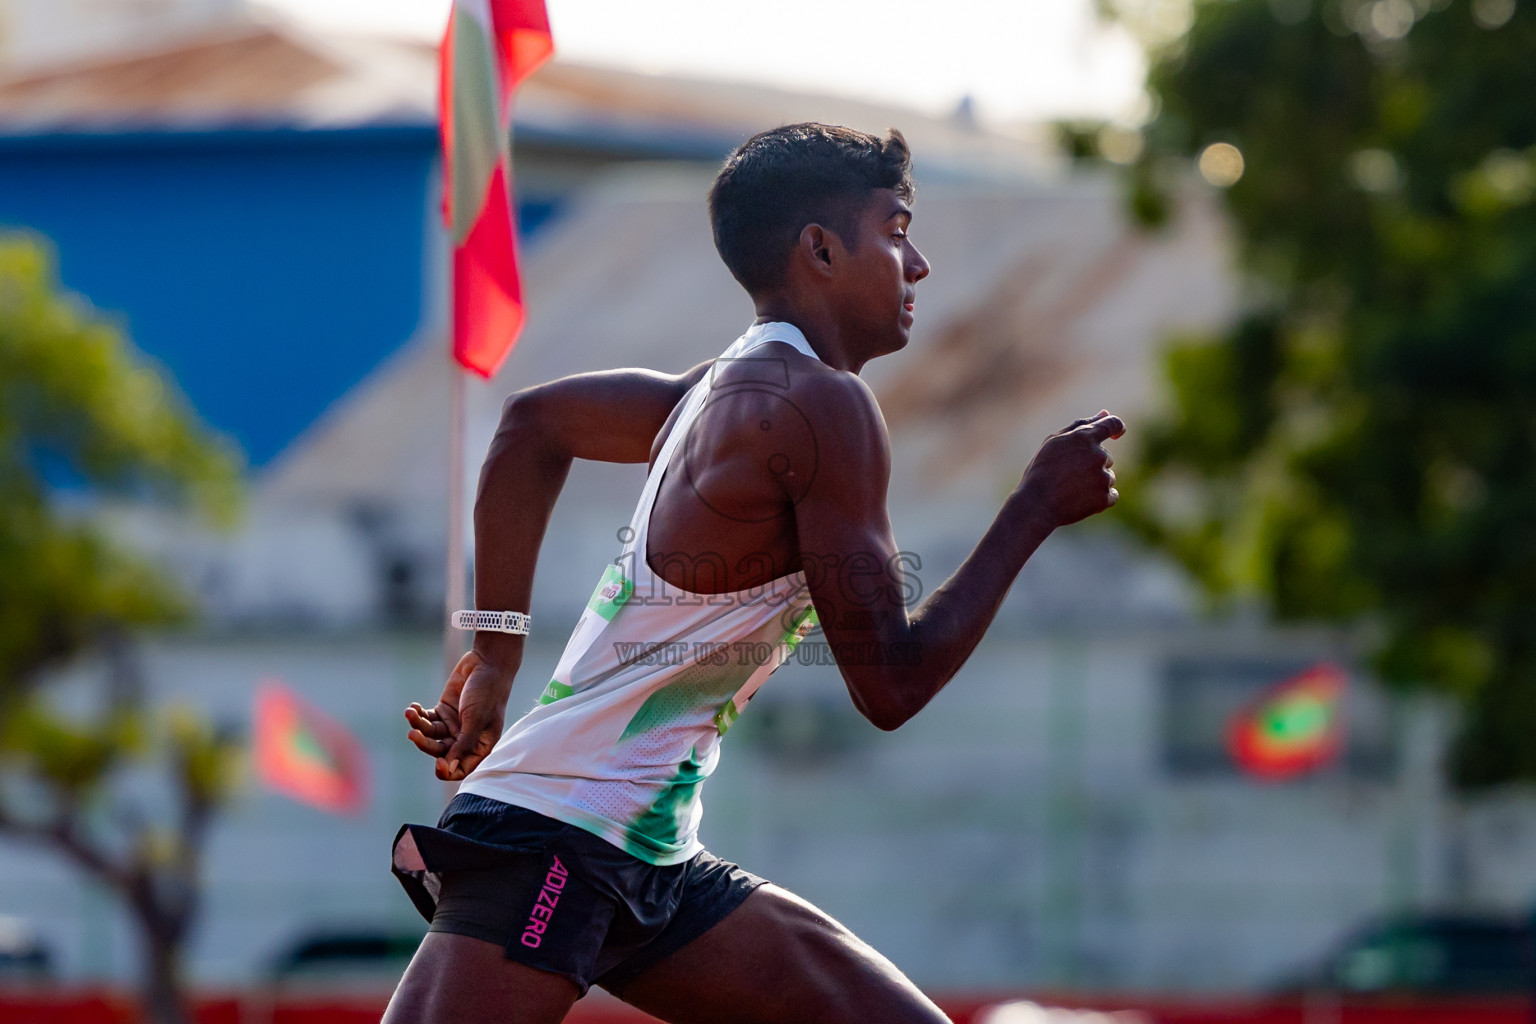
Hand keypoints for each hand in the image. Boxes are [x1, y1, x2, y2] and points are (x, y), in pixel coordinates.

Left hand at [404, 649, 516, 781]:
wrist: (488, 662)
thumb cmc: (488, 692)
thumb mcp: (476, 719)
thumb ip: (463, 745)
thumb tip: (450, 769)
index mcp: (481, 745)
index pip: (463, 768)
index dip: (449, 769)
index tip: (438, 764)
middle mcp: (466, 738)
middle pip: (441, 752)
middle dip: (425, 744)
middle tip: (413, 734)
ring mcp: (454, 725)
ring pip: (431, 735)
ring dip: (418, 726)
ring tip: (410, 713)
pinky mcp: (444, 711)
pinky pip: (427, 720)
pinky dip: (418, 715)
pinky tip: (413, 707)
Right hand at [1017, 410, 1124, 527]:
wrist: (1036, 506)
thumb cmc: (1041, 472)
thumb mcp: (1054, 443)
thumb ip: (1081, 425)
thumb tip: (1105, 413)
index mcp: (1084, 437)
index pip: (1112, 424)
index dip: (1116, 428)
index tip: (1116, 434)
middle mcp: (1098, 455)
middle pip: (1106, 457)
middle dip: (1091, 464)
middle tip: (1067, 476)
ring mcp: (1103, 477)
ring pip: (1108, 476)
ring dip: (1095, 481)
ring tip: (1071, 490)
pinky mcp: (1105, 497)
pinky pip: (1112, 495)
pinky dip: (1101, 498)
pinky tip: (1082, 501)